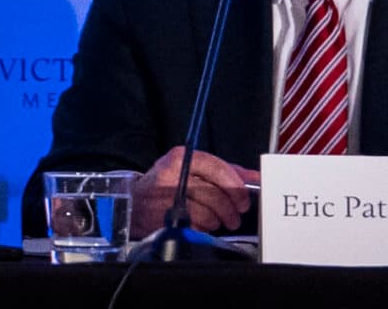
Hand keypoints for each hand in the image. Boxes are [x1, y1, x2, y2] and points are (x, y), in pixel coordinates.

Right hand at [130, 146, 258, 239]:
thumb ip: (224, 171)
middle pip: (215, 194)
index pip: (217, 168)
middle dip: (231, 208)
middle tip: (236, 214)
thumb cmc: (166, 183)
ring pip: (207, 214)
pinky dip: (205, 230)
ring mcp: (166, 200)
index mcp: (180, 158)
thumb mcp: (192, 168)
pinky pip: (195, 228)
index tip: (244, 197)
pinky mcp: (163, 221)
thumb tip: (254, 177)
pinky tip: (204, 225)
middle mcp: (172, 177)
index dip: (235, 184)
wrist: (133, 202)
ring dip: (219, 220)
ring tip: (219, 220)